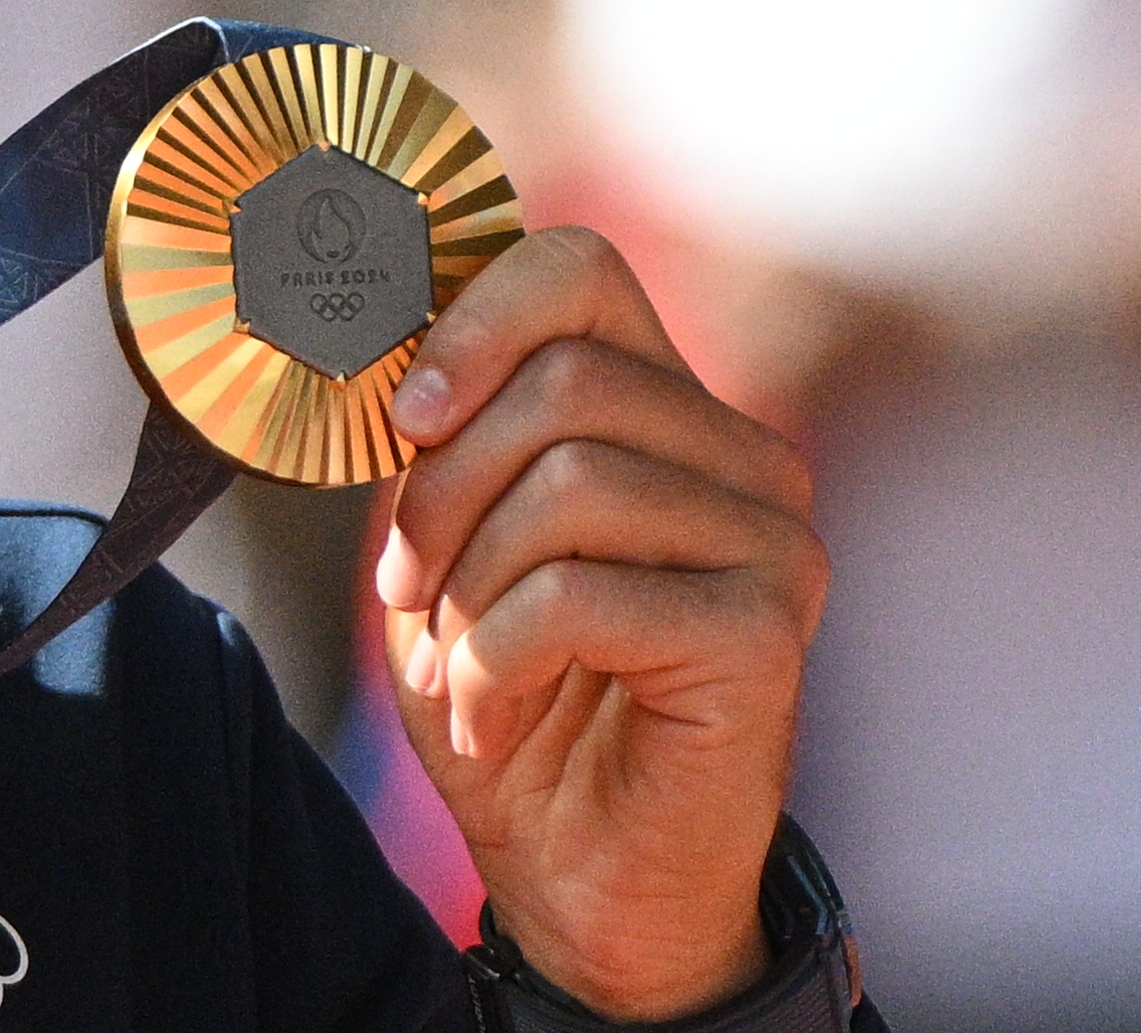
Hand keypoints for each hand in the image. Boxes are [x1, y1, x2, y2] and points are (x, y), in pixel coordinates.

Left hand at [376, 227, 825, 1021]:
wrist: (578, 872)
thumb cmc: (510, 699)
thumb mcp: (444, 549)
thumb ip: (435, 442)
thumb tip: (370, 339)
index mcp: (663, 409)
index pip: (576, 270)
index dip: (467, 323)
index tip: (401, 419)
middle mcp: (738, 454)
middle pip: (559, 380)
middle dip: (441, 493)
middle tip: (410, 595)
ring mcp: (770, 536)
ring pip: (568, 480)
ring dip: (467, 591)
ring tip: (462, 668)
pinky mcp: (766, 625)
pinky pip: (578, 591)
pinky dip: (497, 663)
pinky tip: (498, 719)